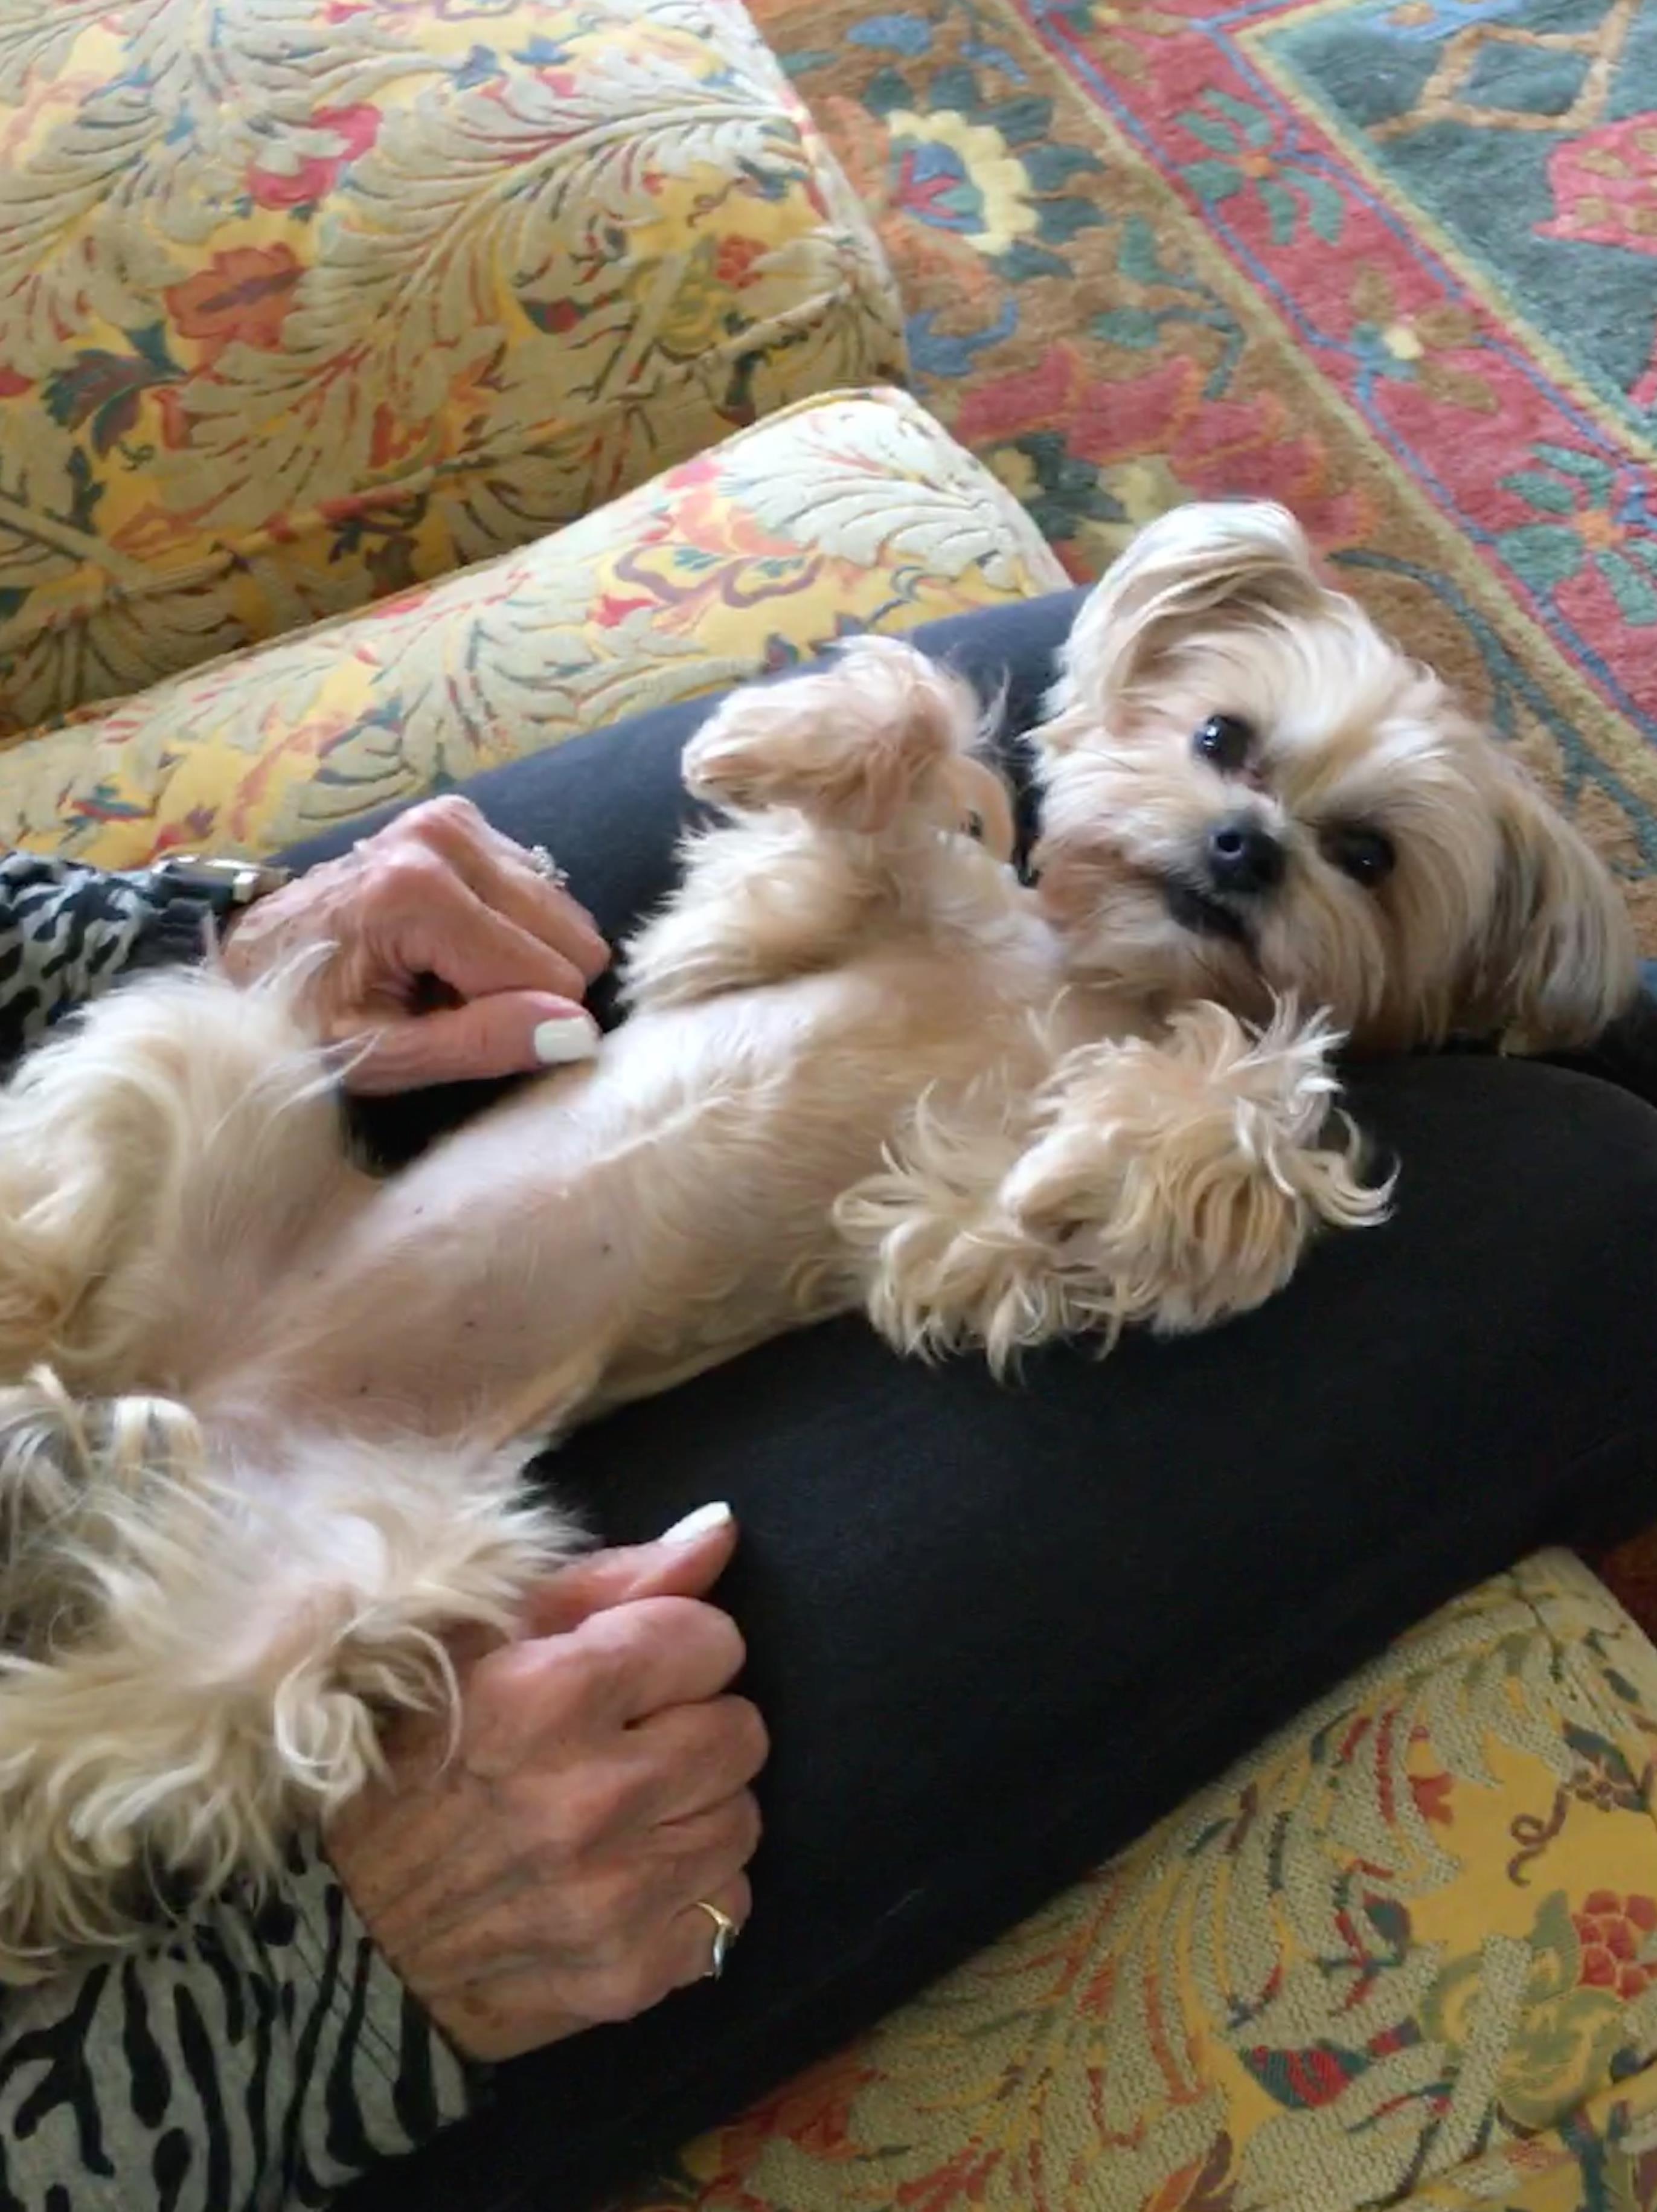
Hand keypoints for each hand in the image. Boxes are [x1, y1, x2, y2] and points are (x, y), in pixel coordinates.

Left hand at [219, 796, 609, 1092]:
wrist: (258, 956)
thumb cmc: (309, 1019)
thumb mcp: (383, 1056)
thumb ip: (480, 1044)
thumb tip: (578, 1030)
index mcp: (416, 894)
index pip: (552, 977)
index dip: (518, 1021)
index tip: (452, 1028)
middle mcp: (443, 837)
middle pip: (572, 939)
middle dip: (528, 985)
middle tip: (451, 1000)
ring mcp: (454, 819)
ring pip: (567, 915)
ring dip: (522, 956)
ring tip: (446, 971)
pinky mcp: (462, 817)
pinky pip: (543, 891)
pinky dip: (510, 926)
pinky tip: (451, 942)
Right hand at [325, 1505, 764, 2062]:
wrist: (339, 1946)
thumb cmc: (415, 1765)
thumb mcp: (481, 1643)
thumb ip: (612, 1581)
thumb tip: (721, 1529)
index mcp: (548, 1696)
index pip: (710, 1641)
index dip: (677, 1650)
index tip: (636, 1674)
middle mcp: (591, 1797)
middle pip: (742, 1732)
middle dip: (695, 1727)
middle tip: (632, 1745)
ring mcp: (614, 1897)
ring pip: (743, 1820)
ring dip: (696, 1810)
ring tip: (624, 1812)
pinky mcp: (631, 1973)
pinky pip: (728, 1908)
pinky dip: (690, 1892)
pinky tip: (626, 1879)